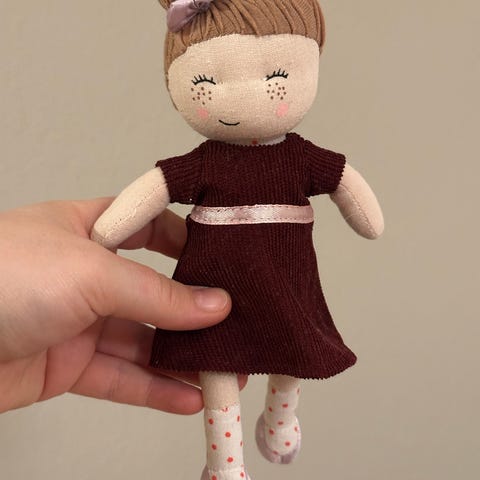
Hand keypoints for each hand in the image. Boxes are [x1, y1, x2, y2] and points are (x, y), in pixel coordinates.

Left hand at [0, 199, 231, 413]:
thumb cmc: (2, 278)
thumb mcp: (91, 273)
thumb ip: (157, 294)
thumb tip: (217, 305)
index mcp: (87, 229)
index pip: (147, 225)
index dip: (183, 237)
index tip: (221, 254)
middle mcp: (86, 273)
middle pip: (152, 291)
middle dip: (194, 310)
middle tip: (236, 325)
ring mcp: (78, 321)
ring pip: (142, 339)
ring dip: (182, 356)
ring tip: (225, 370)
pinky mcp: (68, 366)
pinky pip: (121, 376)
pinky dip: (156, 388)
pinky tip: (189, 397)